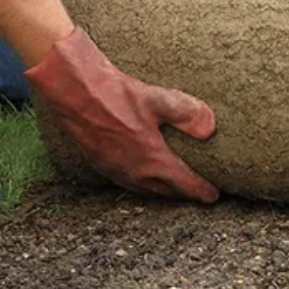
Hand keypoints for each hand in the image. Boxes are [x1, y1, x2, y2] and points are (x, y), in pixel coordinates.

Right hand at [26, 28, 218, 202]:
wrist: (74, 92)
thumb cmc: (116, 94)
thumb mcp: (159, 99)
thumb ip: (188, 113)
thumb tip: (210, 129)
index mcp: (152, 160)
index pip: (183, 184)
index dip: (201, 191)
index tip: (214, 196)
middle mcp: (134, 172)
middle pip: (166, 191)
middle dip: (184, 194)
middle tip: (199, 194)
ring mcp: (115, 170)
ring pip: (145, 189)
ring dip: (163, 191)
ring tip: (175, 189)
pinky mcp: (100, 164)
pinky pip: (127, 182)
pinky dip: (142, 184)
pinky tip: (144, 176)